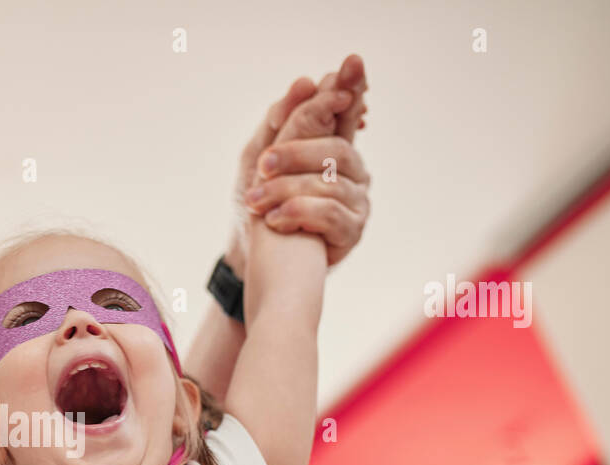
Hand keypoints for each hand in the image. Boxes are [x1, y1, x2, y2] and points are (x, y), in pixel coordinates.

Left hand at [228, 54, 370, 267]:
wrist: (252, 257)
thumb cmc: (259, 204)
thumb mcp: (259, 158)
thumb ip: (283, 123)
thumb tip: (306, 82)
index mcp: (332, 146)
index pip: (347, 109)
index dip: (352, 86)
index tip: (351, 63)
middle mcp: (352, 170)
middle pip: (335, 148)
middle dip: (295, 154)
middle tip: (262, 166)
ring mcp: (357, 200)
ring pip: (330, 182)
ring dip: (286, 190)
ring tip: (257, 203)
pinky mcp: (352, 231)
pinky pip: (331, 213)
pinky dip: (298, 213)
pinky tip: (275, 220)